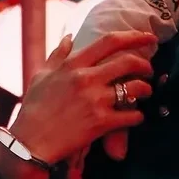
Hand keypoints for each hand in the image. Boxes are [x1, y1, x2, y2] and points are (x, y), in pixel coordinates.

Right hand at [0, 28, 156, 178]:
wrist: (30, 142)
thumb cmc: (34, 109)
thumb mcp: (42, 76)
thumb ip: (58, 55)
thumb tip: (69, 37)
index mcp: (73, 65)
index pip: (109, 41)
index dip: (134, 36)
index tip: (148, 37)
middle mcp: (86, 78)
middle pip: (128, 61)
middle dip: (145, 64)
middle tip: (149, 70)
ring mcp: (95, 100)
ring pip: (135, 87)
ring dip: (145, 89)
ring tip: (145, 92)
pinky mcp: (101, 122)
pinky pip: (132, 115)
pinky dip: (138, 116)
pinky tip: (136, 116)